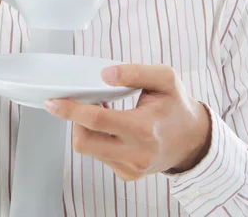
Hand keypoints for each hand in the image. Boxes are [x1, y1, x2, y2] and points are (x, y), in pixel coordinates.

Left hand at [44, 64, 211, 179]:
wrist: (194, 139)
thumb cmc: (177, 106)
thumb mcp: (165, 78)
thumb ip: (135, 72)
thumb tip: (105, 74)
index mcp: (145, 129)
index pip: (98, 120)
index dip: (71, 110)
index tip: (53, 102)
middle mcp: (137, 154)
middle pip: (85, 142)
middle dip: (74, 120)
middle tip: (81, 101)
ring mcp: (132, 168)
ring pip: (90, 150)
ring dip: (86, 128)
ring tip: (102, 109)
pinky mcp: (128, 175)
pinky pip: (100, 156)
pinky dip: (98, 138)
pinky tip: (111, 125)